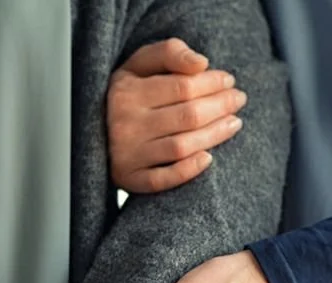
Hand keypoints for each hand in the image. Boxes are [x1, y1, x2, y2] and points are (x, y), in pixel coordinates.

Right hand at [108, 38, 246, 192]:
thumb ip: (169, 52)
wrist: (93, 132)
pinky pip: (163, 180)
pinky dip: (188, 171)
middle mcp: (125, 124)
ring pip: (180, 146)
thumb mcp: (139, 64)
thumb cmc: (125, 94)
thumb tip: (201, 64)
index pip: (182, 86)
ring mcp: (126, 155)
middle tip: (238, 101)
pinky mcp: (129, 179)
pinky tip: (208, 159)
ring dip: (214, 135)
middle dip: (220, 106)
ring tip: (233, 124)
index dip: (212, 83)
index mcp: (126, 92)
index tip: (229, 80)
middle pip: (187, 116)